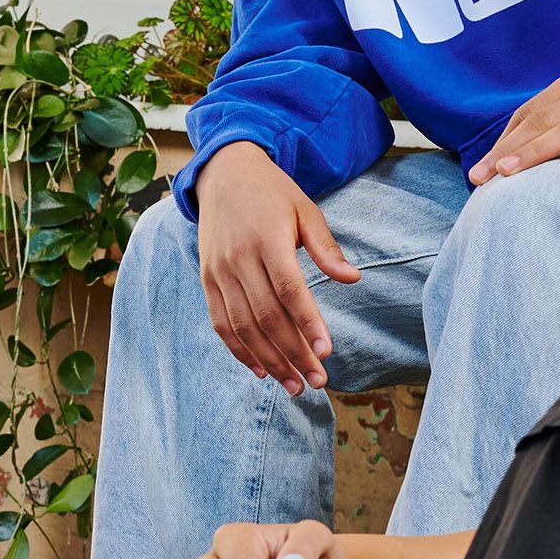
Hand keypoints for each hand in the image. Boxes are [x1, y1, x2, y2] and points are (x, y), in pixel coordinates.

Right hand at [193, 142, 360, 395]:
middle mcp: (239, 258)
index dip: (308, 323)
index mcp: (267, 239)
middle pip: (267, 316)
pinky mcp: (207, 279)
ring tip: (293, 385)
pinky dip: (239, 350)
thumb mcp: (305, 210)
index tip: (327, 351)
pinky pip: (221, 323)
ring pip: (243, 326)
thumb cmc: (273, 192)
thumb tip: (353, 279)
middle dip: (294, 353)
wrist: (224, 173)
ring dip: (269, 360)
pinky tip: (262, 369)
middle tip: (317, 380)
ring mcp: (218, 271)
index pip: (289, 290)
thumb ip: (326, 248)